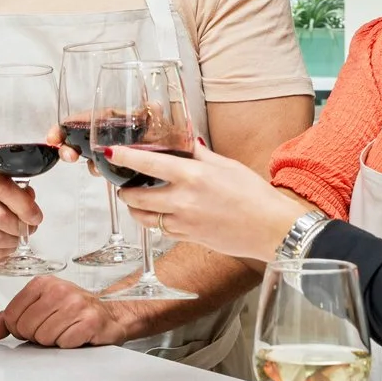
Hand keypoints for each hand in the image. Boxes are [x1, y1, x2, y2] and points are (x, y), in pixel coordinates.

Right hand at [0, 166, 38, 260]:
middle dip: (19, 228)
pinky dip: (0, 251)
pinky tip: (4, 245)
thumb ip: (22, 193)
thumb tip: (31, 211)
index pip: (6, 191)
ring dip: (11, 242)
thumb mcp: (6, 182)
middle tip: (27, 230)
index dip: (25, 208)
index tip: (35, 218)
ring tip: (16, 238)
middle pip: (1, 218)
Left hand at [0, 277, 136, 347]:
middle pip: (26, 328)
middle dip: (36, 336)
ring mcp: (75, 304)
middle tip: (52, 329)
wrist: (110, 315)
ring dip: (53, 341)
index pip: (11, 315)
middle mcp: (58, 290)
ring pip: (44, 338)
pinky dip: (68, 345)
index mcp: (42, 283)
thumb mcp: (40, 307)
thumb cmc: (74, 311)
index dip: (19, 329)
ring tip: (65, 331)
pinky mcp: (90, 321)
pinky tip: (76, 336)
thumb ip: (11, 318)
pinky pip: (64, 343)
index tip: (33, 326)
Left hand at [102, 140, 311, 260]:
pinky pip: (160, 230)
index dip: (124, 157)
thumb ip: (200, 154)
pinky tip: (159, 213)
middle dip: (124, 190)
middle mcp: (182, 200)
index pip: (147, 163)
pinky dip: (154, 221)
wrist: (271, 229)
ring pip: (143, 217)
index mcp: (192, 176)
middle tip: (124, 183)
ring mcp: (183, 223)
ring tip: (136, 199)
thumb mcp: (226, 165)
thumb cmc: (254, 195)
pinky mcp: (187, 238)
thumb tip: (186, 142)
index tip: (110, 153)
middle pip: (135, 196)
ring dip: (135, 208)